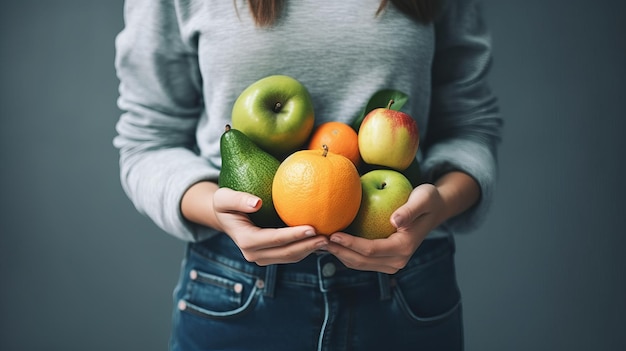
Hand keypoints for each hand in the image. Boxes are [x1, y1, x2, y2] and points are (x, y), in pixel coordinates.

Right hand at [212, 187, 328, 265]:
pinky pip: (290, 255)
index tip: (312, 227)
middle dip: (308, 246)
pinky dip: (305, 248)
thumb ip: (238, 199)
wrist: (225, 217)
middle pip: (286, 252)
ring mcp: (262, 258)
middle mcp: (253, 254)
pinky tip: (319, 239)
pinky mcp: (270, 256)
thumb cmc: (225, 203)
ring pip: (290, 257)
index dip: (294, 235)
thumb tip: (257, 203)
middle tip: (328, 237)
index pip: (274, 239)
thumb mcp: (224, 197)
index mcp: (244, 240)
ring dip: (310, 250)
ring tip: (328, 239)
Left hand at [326, 183, 445, 273]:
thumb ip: (410, 210)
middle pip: (361, 261)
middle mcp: (398, 261)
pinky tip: (333, 240)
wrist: (434, 209)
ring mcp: (391, 263)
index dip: (350, 244)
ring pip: (358, 263)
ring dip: (339, 254)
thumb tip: (396, 221)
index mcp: (404, 248)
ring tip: (320, 241)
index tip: (332, 234)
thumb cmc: (428, 199)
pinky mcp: (385, 260)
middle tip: (318, 239)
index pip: (371, 250)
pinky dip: (346, 252)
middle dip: (338, 252)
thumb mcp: (423, 199)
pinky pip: (361, 259)